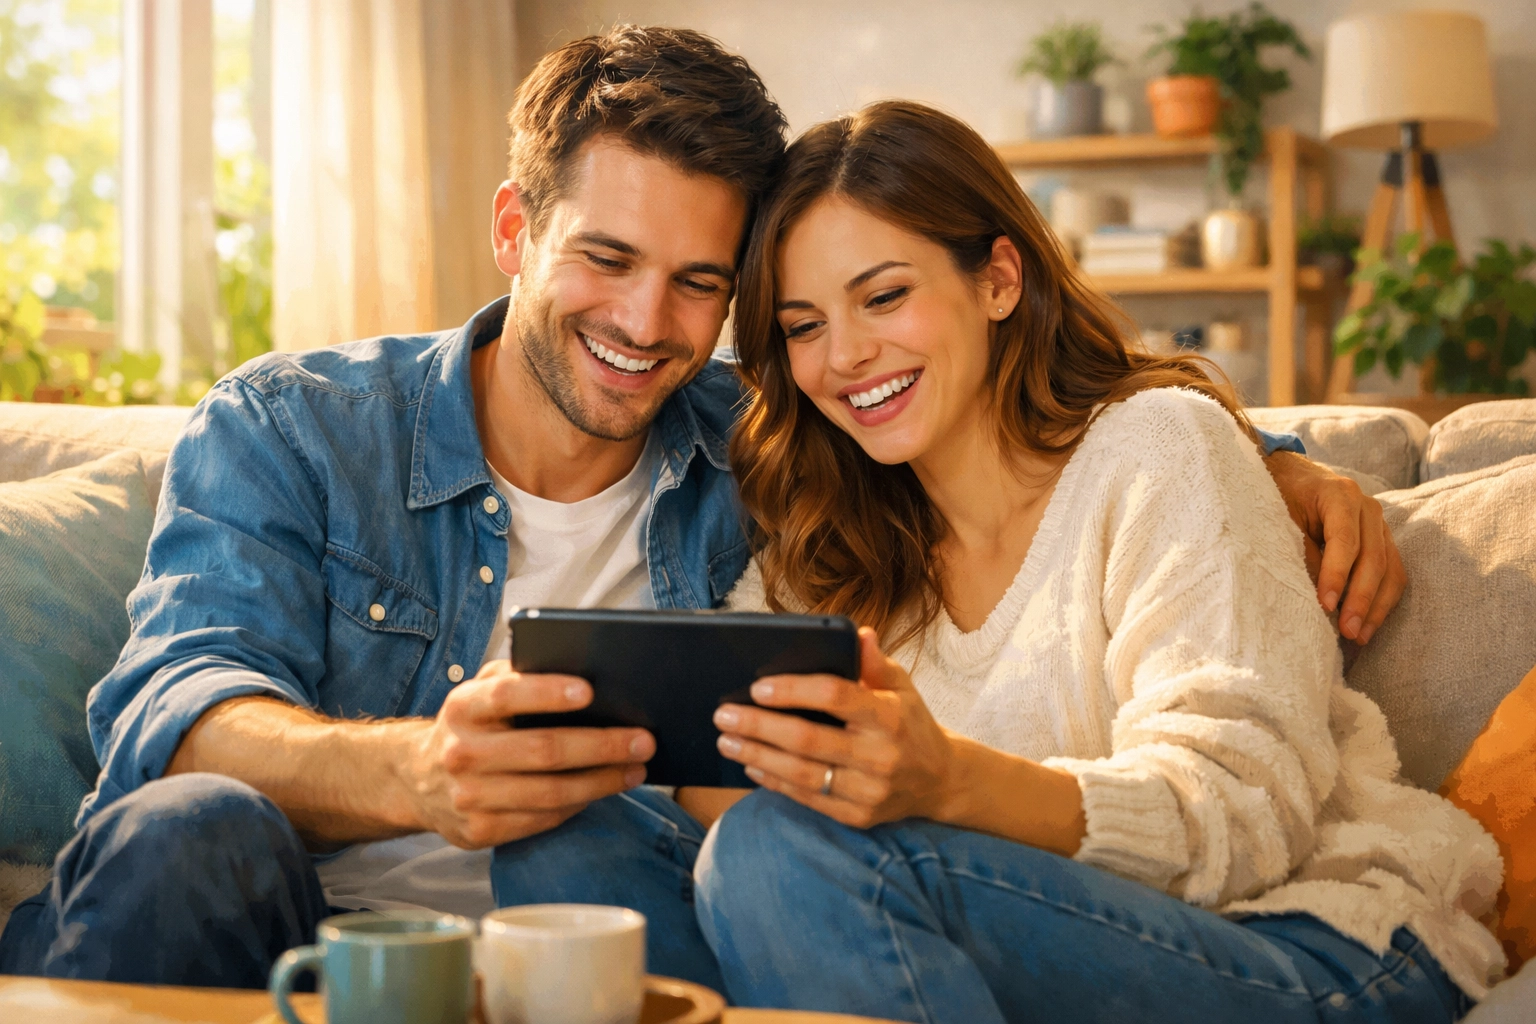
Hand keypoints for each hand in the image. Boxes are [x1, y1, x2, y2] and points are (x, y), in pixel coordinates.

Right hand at [405, 660, 653, 848]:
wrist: (418, 779)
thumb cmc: (472, 724)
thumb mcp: (481, 690)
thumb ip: (518, 674)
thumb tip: (578, 666)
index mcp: (464, 707)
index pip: (507, 694)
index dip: (548, 692)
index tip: (590, 690)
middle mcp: (462, 751)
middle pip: (542, 750)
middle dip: (601, 746)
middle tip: (643, 741)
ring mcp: (469, 796)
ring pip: (550, 793)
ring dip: (601, 782)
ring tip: (636, 769)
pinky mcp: (479, 831)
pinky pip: (542, 819)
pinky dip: (579, 805)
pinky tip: (603, 791)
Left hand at [712, 628, 955, 828]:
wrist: (940, 780)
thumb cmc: (910, 722)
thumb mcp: (902, 686)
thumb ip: (876, 663)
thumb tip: (858, 634)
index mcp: (890, 716)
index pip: (836, 697)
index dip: (794, 691)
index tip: (757, 686)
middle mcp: (880, 756)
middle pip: (808, 740)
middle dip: (759, 726)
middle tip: (723, 714)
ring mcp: (868, 791)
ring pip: (802, 774)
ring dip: (757, 756)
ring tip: (726, 740)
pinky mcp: (858, 817)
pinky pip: (807, 799)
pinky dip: (774, 781)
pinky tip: (751, 764)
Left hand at [1264, 451, 1406, 643]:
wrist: (1290, 472)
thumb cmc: (1280, 494)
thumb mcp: (1281, 516)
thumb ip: (1301, 549)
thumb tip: (1317, 594)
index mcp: (1340, 494)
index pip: (1344, 540)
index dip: (1337, 574)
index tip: (1325, 605)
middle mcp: (1367, 507)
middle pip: (1373, 558)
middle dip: (1360, 599)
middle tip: (1347, 631)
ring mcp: (1380, 524)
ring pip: (1390, 569)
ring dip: (1376, 606)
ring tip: (1359, 636)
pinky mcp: (1383, 540)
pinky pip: (1392, 573)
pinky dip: (1382, 600)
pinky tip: (1368, 625)